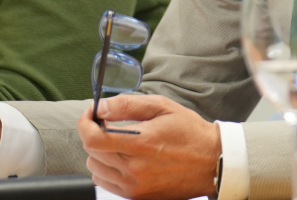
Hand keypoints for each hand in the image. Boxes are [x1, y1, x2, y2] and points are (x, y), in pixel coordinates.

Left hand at [77, 95, 219, 199]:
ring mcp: (135, 187)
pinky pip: (106, 183)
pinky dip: (107, 169)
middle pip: (91, 153)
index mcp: (140, 144)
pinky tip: (123, 158)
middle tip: (109, 124)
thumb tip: (101, 107)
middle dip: (95, 133)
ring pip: (95, 169)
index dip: (85, 123)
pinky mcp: (138, 197)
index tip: (92, 114)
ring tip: (119, 143)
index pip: (92, 139)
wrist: (212, 162)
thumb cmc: (189, 132)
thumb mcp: (162, 107)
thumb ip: (128, 105)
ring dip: (100, 153)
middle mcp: (134, 169)